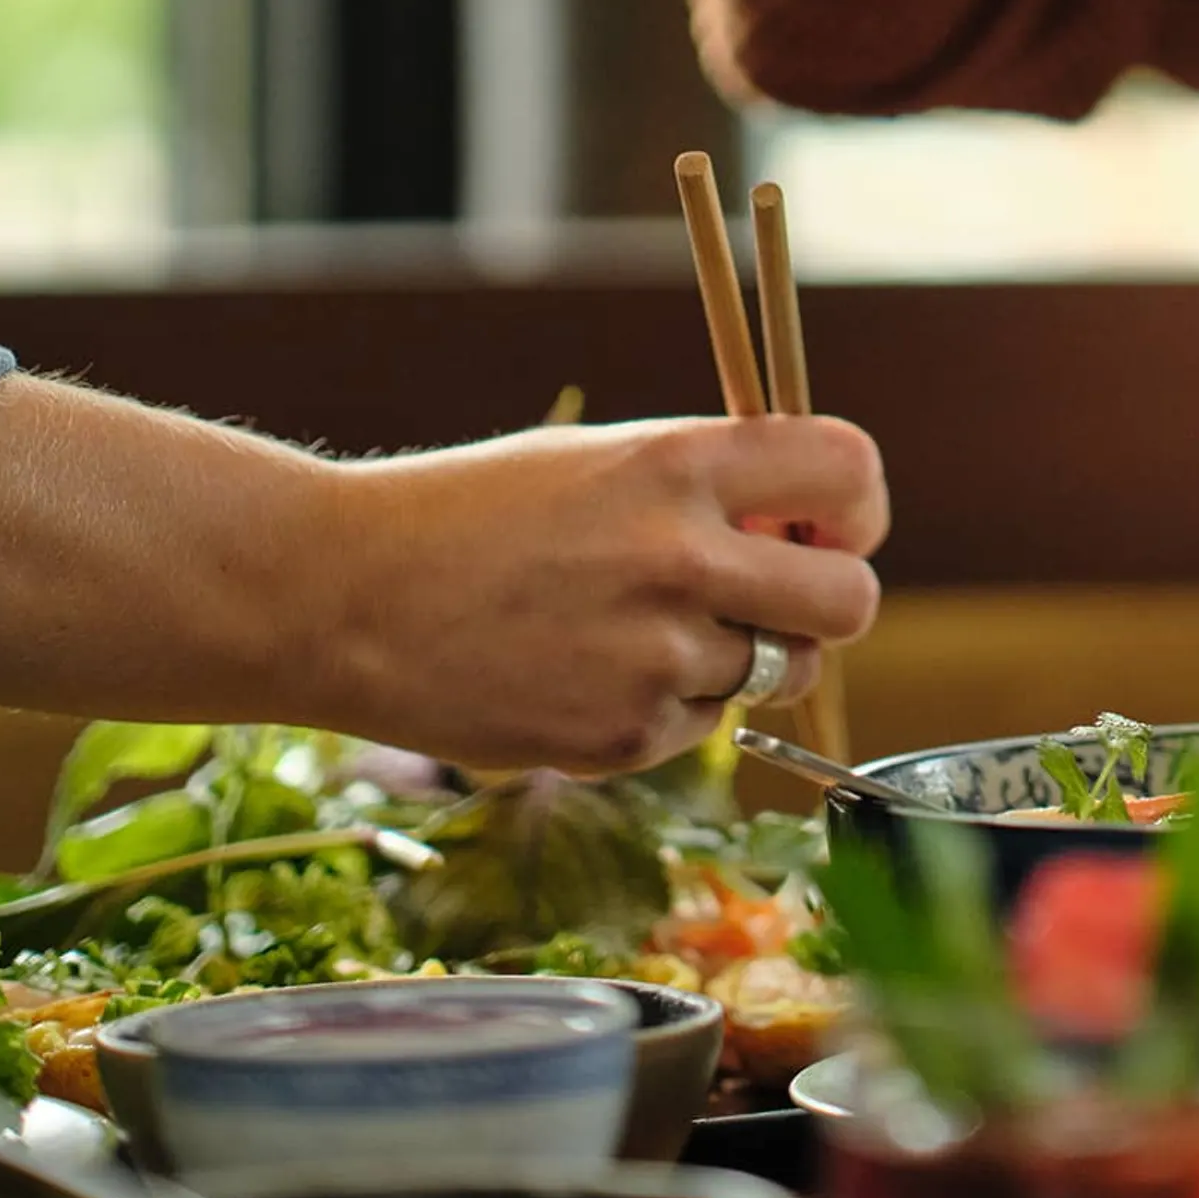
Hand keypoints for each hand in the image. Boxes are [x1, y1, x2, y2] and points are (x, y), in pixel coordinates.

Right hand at [318, 414, 887, 779]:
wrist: (342, 595)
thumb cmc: (469, 515)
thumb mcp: (598, 459)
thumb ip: (709, 490)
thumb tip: (811, 533)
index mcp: (678, 464)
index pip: (849, 471)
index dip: (856, 508)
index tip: (828, 526)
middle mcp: (682, 556)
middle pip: (852, 600)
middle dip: (828, 603)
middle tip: (773, 598)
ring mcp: (656, 656)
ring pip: (777, 672)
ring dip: (734, 659)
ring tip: (634, 630)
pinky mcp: (624, 737)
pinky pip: (703, 729)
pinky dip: (669, 709)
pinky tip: (586, 673)